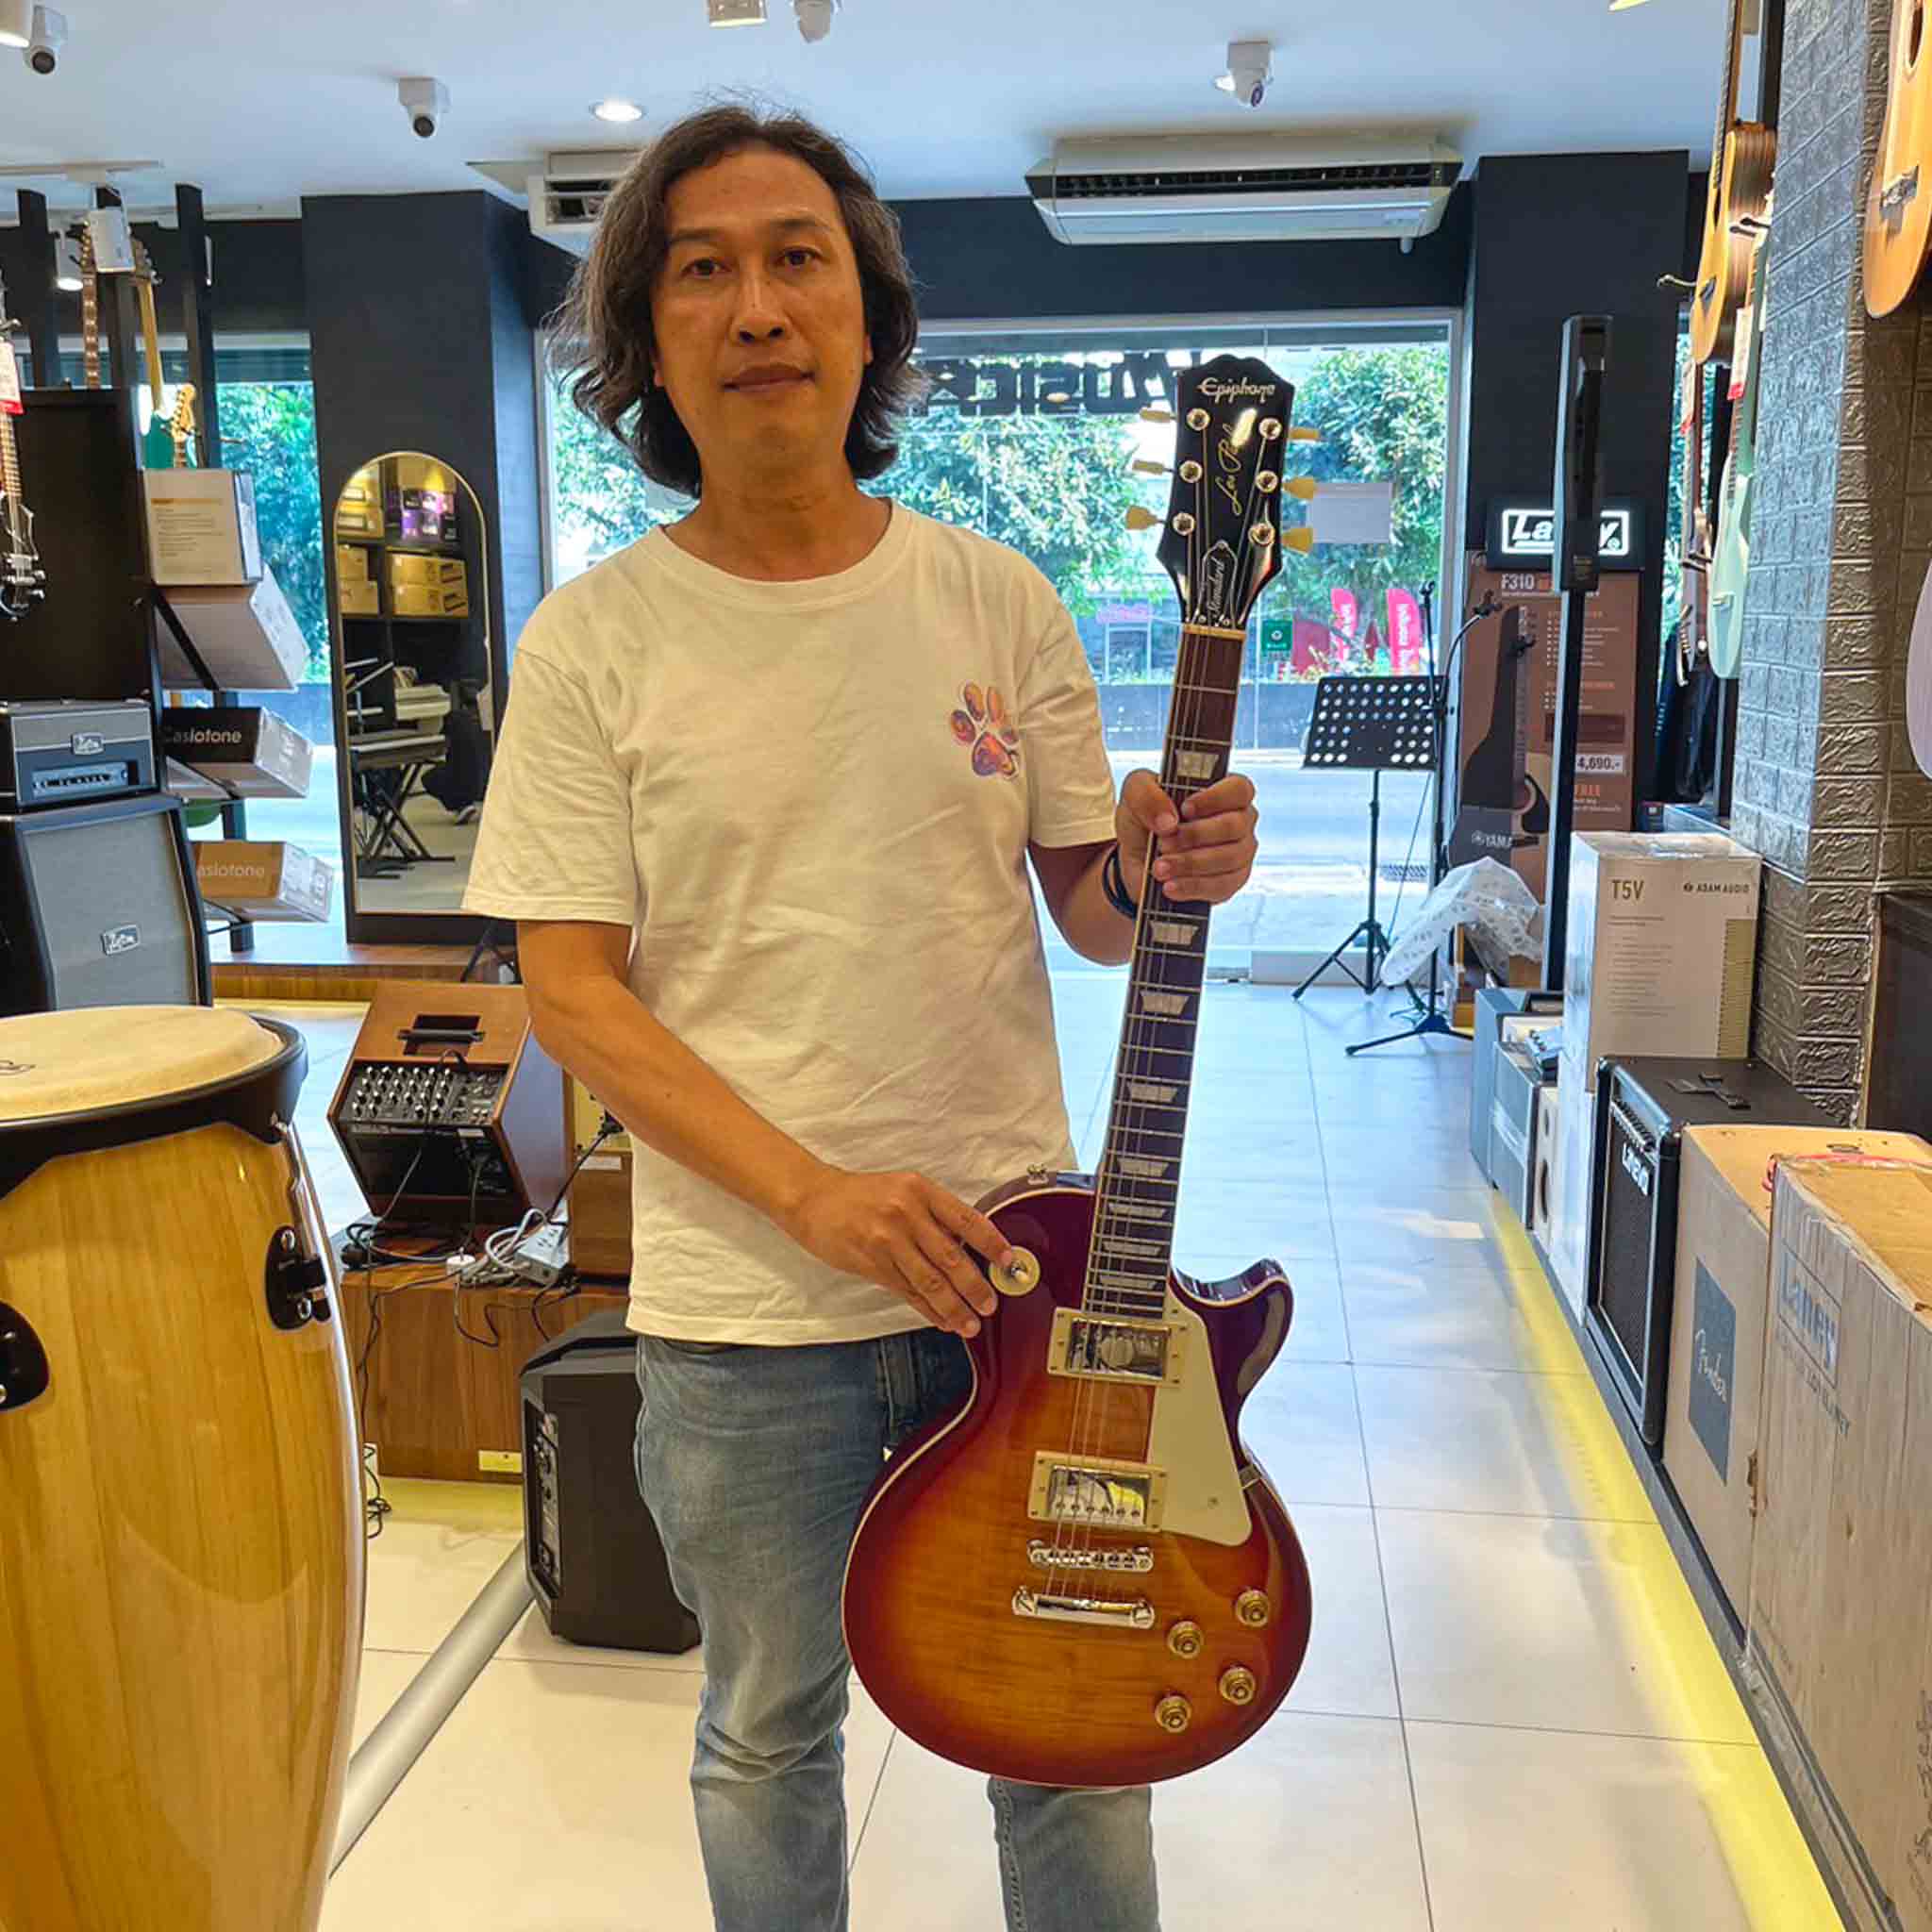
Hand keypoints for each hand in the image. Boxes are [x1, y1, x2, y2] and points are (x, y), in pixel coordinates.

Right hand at [786, 1168, 1015, 1337]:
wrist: (815, 1200)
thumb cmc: (863, 1195)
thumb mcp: (904, 1190)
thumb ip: (934, 1215)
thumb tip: (970, 1250)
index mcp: (921, 1190)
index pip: (966, 1219)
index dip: (991, 1242)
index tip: (1008, 1261)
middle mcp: (906, 1213)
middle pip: (951, 1258)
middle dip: (975, 1287)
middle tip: (991, 1304)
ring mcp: (888, 1241)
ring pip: (930, 1281)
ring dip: (954, 1307)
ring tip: (971, 1324)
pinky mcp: (872, 1264)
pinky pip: (907, 1292)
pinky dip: (928, 1310)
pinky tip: (942, 1320)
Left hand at [1115, 768, 1259, 906]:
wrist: (1135, 861)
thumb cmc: (1145, 820)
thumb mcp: (1134, 795)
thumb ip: (1146, 794)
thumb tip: (1169, 821)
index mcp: (1222, 791)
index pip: (1240, 789)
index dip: (1215, 799)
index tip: (1185, 809)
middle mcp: (1238, 820)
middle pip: (1234, 826)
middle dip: (1194, 836)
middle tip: (1163, 843)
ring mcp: (1239, 852)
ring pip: (1229, 858)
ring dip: (1189, 863)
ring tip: (1159, 867)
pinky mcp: (1231, 882)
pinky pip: (1222, 886)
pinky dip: (1192, 886)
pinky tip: (1170, 886)